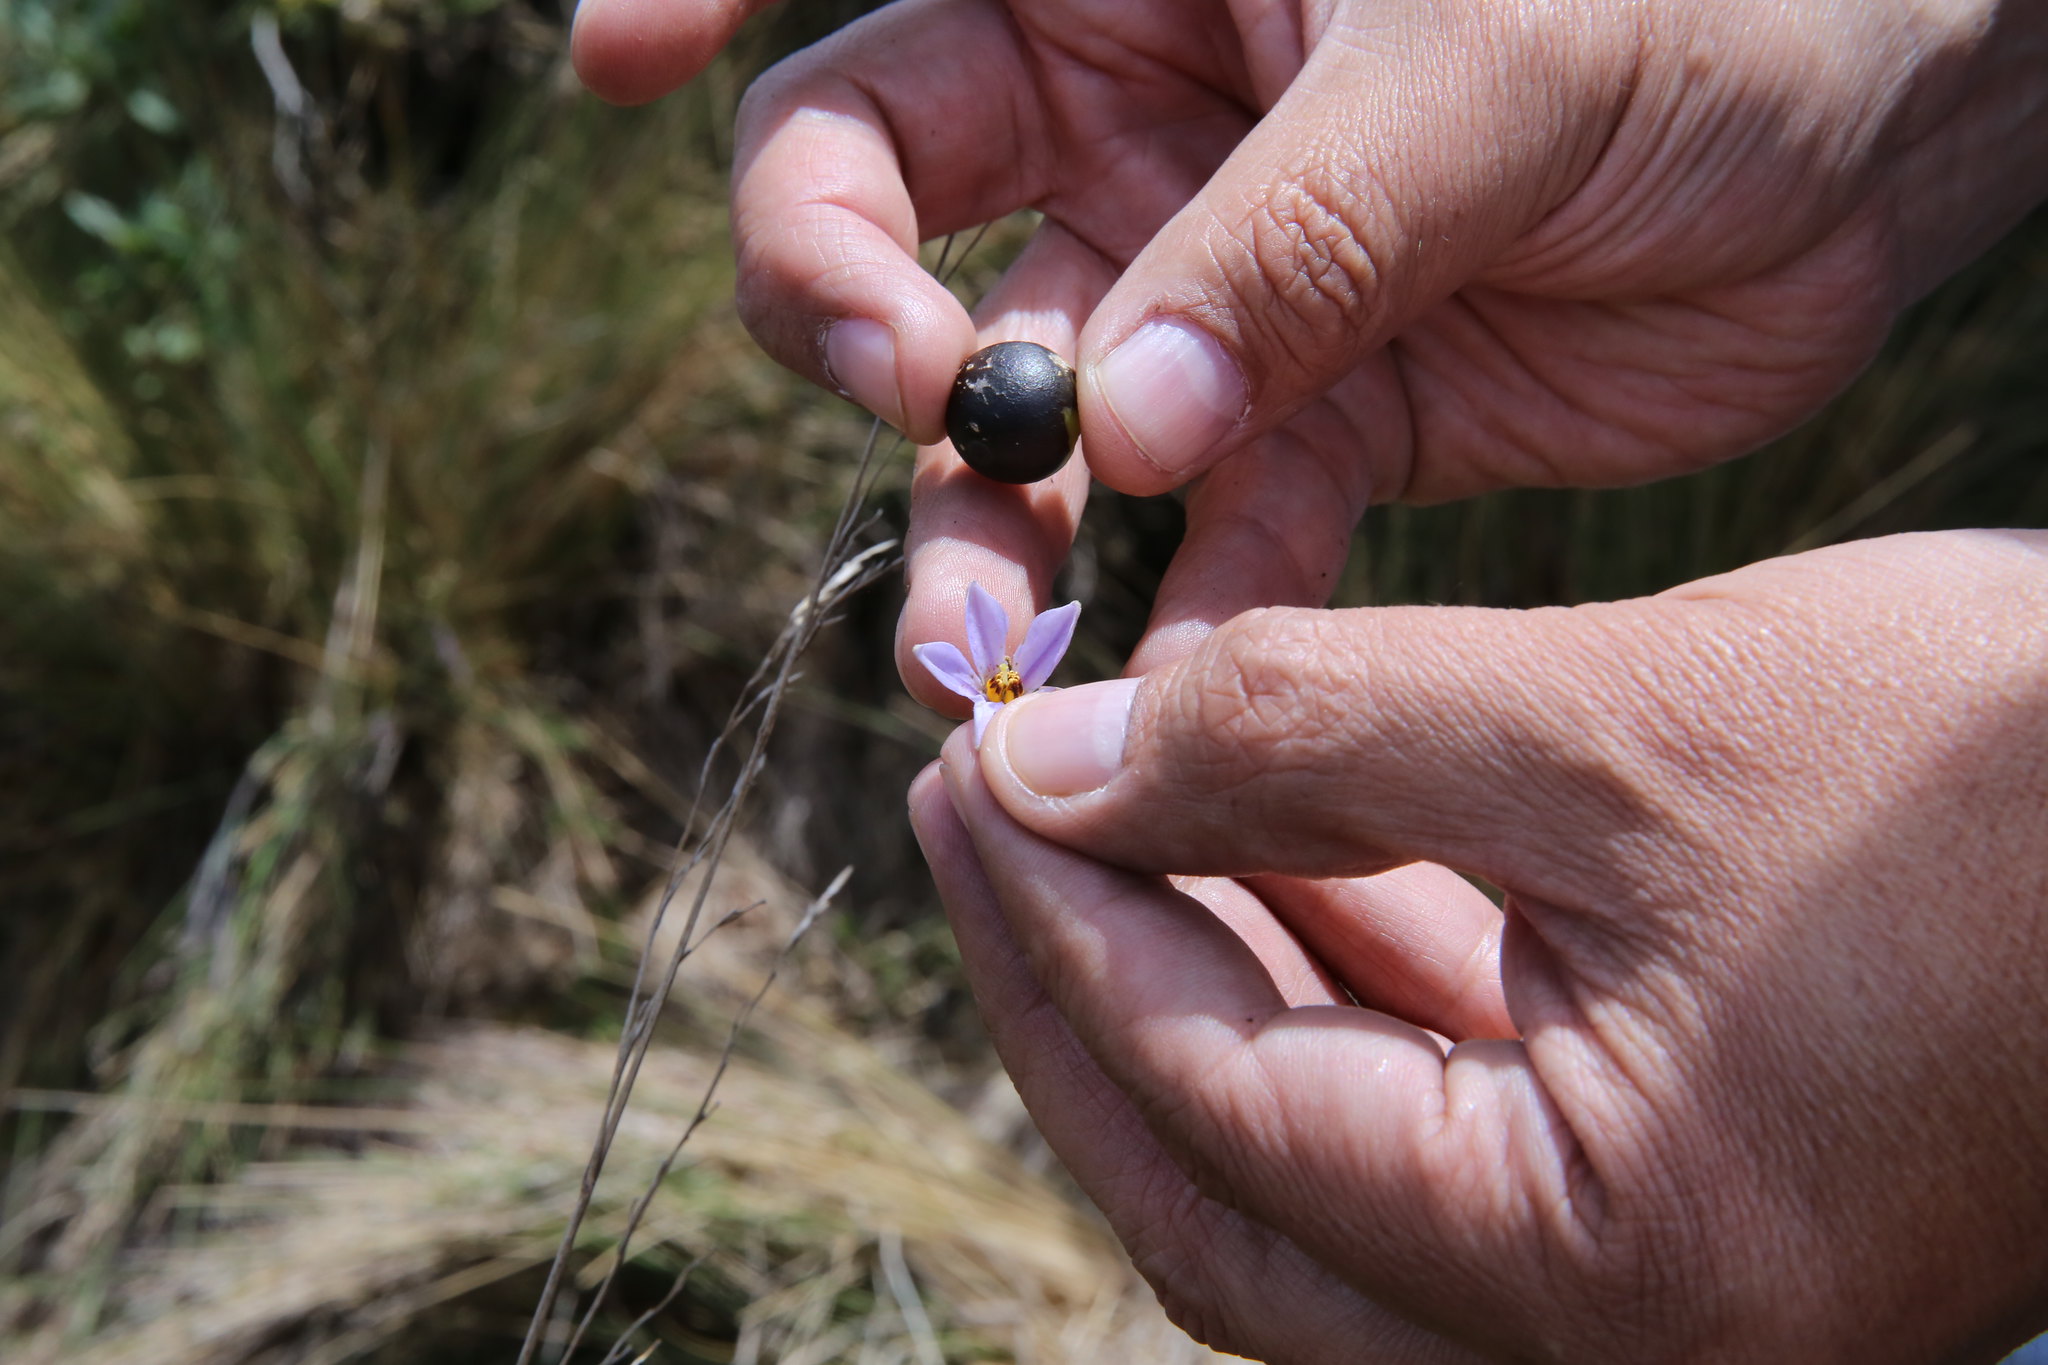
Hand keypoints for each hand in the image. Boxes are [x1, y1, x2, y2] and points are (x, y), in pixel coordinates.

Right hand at [575, 0, 2047, 696]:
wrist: (1892, 115)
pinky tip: (1155, 697)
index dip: (710, 3)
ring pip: (1031, 422)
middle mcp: (1136, 118)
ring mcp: (1211, 281)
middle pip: (895, 225)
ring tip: (979, 651)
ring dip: (992, 535)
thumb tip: (1113, 424)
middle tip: (918, 412)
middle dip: (858, 331)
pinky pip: (1200, 531)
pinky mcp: (1310, 415)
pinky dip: (1178, 615)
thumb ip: (1288, 240)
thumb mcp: (1488, 63)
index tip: (597, 65)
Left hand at [910, 530, 2047, 1361]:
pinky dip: (1321, 986)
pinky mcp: (1666, 1204)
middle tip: (981, 802)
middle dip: (1083, 982)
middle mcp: (1611, 1348)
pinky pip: (1425, 1120)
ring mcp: (1640, 1295)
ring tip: (1081, 806)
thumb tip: (1052, 762)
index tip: (973, 767)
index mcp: (1604, 1280)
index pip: (1218, 1098)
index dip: (1066, 918)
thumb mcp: (1618, 724)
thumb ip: (1303, 739)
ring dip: (1189, 979)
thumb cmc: (1994, 777)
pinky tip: (1248, 850)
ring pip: (1311, 1161)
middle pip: (1227, 1186)